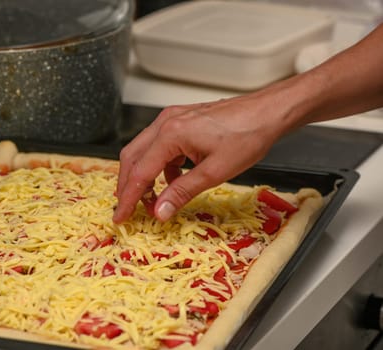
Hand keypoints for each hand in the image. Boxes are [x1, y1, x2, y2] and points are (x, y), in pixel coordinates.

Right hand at [112, 93, 287, 222]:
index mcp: (171, 134)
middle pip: (132, 158)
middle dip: (127, 186)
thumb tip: (160, 211)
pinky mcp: (180, 121)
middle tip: (128, 209)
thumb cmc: (247, 135)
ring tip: (151, 199)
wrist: (267, 112)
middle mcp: (165, 123)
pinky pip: (159, 146)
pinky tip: (172, 181)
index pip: (140, 172)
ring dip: (143, 176)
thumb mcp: (215, 172)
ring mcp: (171, 119)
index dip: (128, 198)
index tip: (120, 216)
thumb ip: (182, 192)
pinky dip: (160, 166)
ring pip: (143, 151)